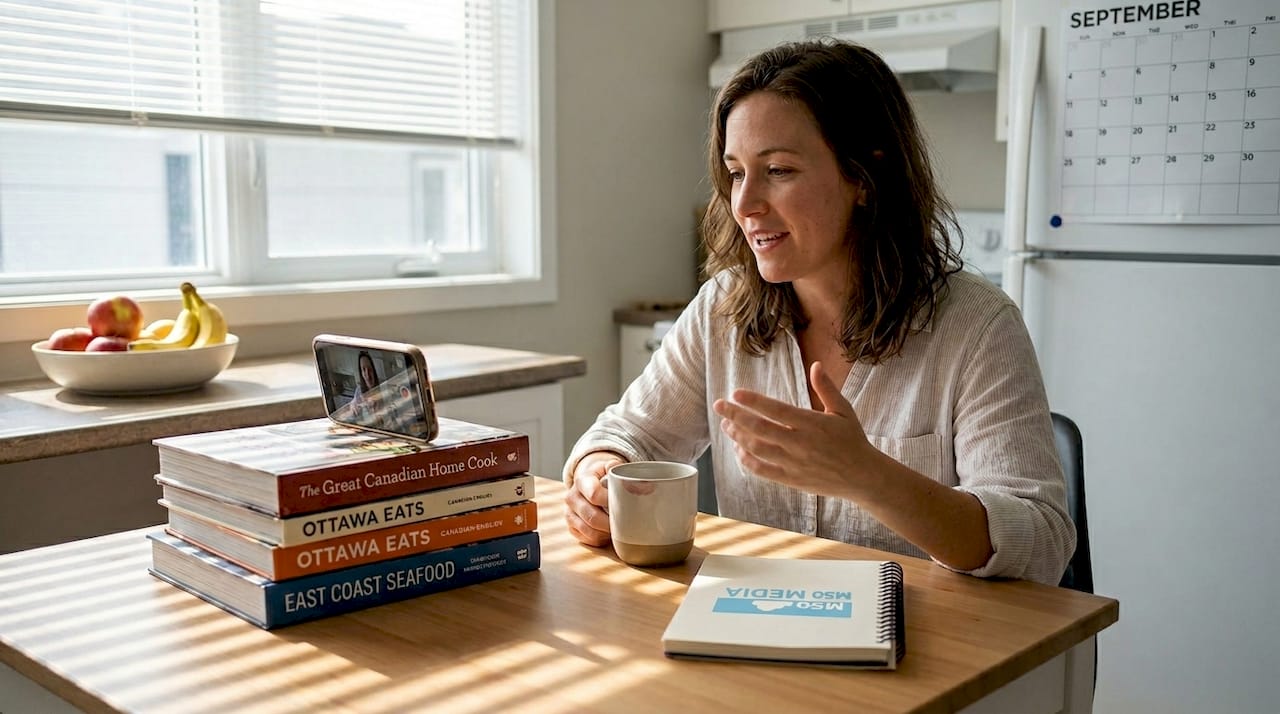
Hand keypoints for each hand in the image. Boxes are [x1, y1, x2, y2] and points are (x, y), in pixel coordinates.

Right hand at [564, 451, 624, 546]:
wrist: (587, 483)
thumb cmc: (602, 477)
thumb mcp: (608, 467)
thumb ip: (616, 468)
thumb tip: (628, 478)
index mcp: (582, 481)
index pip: (594, 494)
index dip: (610, 501)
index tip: (625, 504)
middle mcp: (572, 497)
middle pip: (592, 517)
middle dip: (612, 522)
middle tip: (627, 522)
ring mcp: (570, 514)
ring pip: (590, 531)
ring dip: (607, 532)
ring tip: (620, 528)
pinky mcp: (572, 528)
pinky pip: (589, 539)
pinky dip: (602, 538)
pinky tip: (610, 532)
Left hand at [712, 361, 876, 498]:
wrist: (863, 476)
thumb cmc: (852, 440)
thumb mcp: (843, 410)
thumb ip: (826, 388)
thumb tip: (816, 365)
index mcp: (812, 424)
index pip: (776, 410)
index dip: (754, 401)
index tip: (735, 393)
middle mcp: (800, 443)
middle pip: (759, 428)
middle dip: (735, 416)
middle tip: (719, 405)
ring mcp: (793, 463)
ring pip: (757, 449)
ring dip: (737, 436)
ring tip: (726, 425)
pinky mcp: (791, 479)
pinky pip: (762, 470)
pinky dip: (747, 460)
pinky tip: (739, 450)